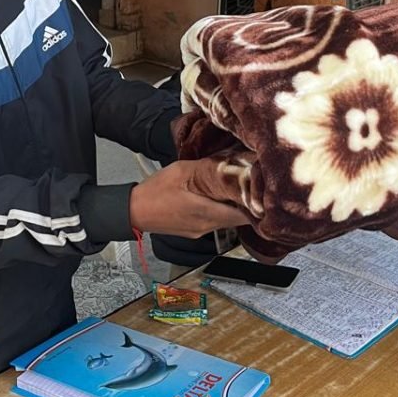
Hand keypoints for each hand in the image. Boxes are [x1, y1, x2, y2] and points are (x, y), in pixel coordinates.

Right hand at [129, 160, 249, 238]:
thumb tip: (230, 165)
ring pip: (226, 219)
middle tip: (252, 184)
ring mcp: (201, 231)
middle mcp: (208, 226)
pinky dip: (219, 209)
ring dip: (233, 206)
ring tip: (235, 187)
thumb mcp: (183, 171)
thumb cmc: (156, 191)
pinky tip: (215, 196)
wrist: (134, 210)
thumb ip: (208, 169)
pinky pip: (214, 220)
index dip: (258, 205)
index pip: (246, 216)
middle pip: (238, 218)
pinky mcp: (193, 230)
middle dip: (247, 203)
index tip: (263, 190)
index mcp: (208, 213)